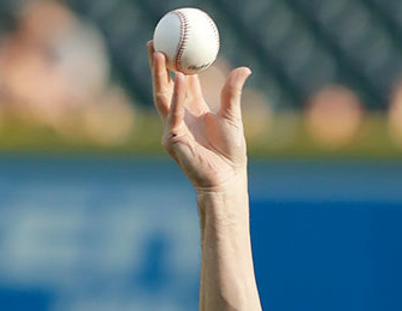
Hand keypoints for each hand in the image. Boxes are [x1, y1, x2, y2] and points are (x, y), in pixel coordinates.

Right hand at [149, 42, 250, 192]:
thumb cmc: (230, 154)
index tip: (176, 42)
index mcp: (193, 111)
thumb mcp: (232, 116)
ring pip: (162, 95)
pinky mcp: (172, 139)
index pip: (182, 81)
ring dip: (158, 74)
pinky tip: (179, 78)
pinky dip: (176, 96)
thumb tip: (245, 68)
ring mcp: (173, 128)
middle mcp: (180, 117)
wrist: (226, 179)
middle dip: (158, 64)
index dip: (178, 62)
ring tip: (158, 52)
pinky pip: (172, 114)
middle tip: (156, 40)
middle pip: (165, 85)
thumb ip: (232, 92)